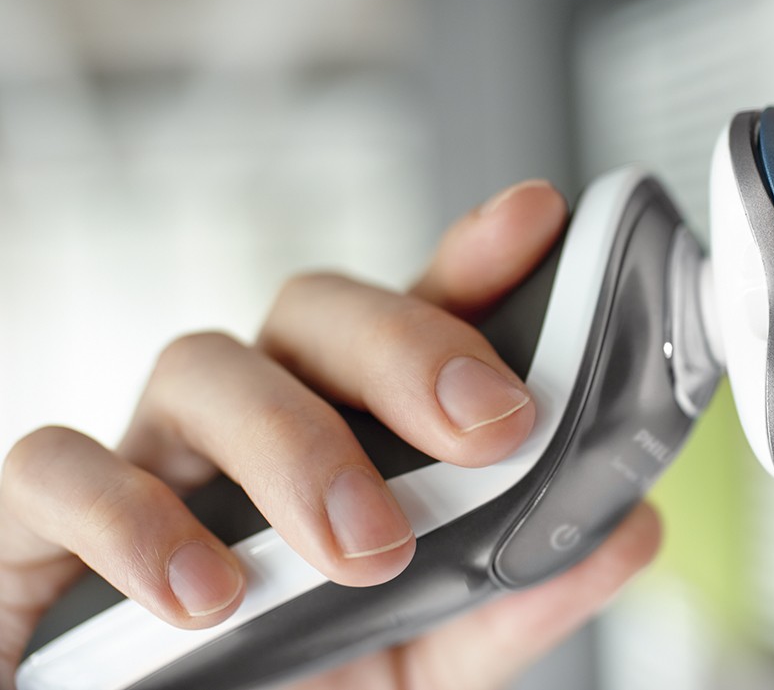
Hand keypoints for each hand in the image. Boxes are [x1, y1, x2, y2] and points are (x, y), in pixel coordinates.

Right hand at [0, 180, 661, 689]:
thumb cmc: (298, 688)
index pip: (414, 312)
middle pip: (317, 308)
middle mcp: (256, 416)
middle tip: (490, 427)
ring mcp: (152, 454)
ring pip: (202, 364)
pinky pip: (60, 469)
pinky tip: (208, 592)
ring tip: (367, 549)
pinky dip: (137, 519)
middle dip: (406, 347)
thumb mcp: (430, 654)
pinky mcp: (45, 519)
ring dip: (297, 446)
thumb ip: (518, 595)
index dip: (474, 257)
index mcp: (352, 430)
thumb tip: (629, 529)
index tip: (540, 218)